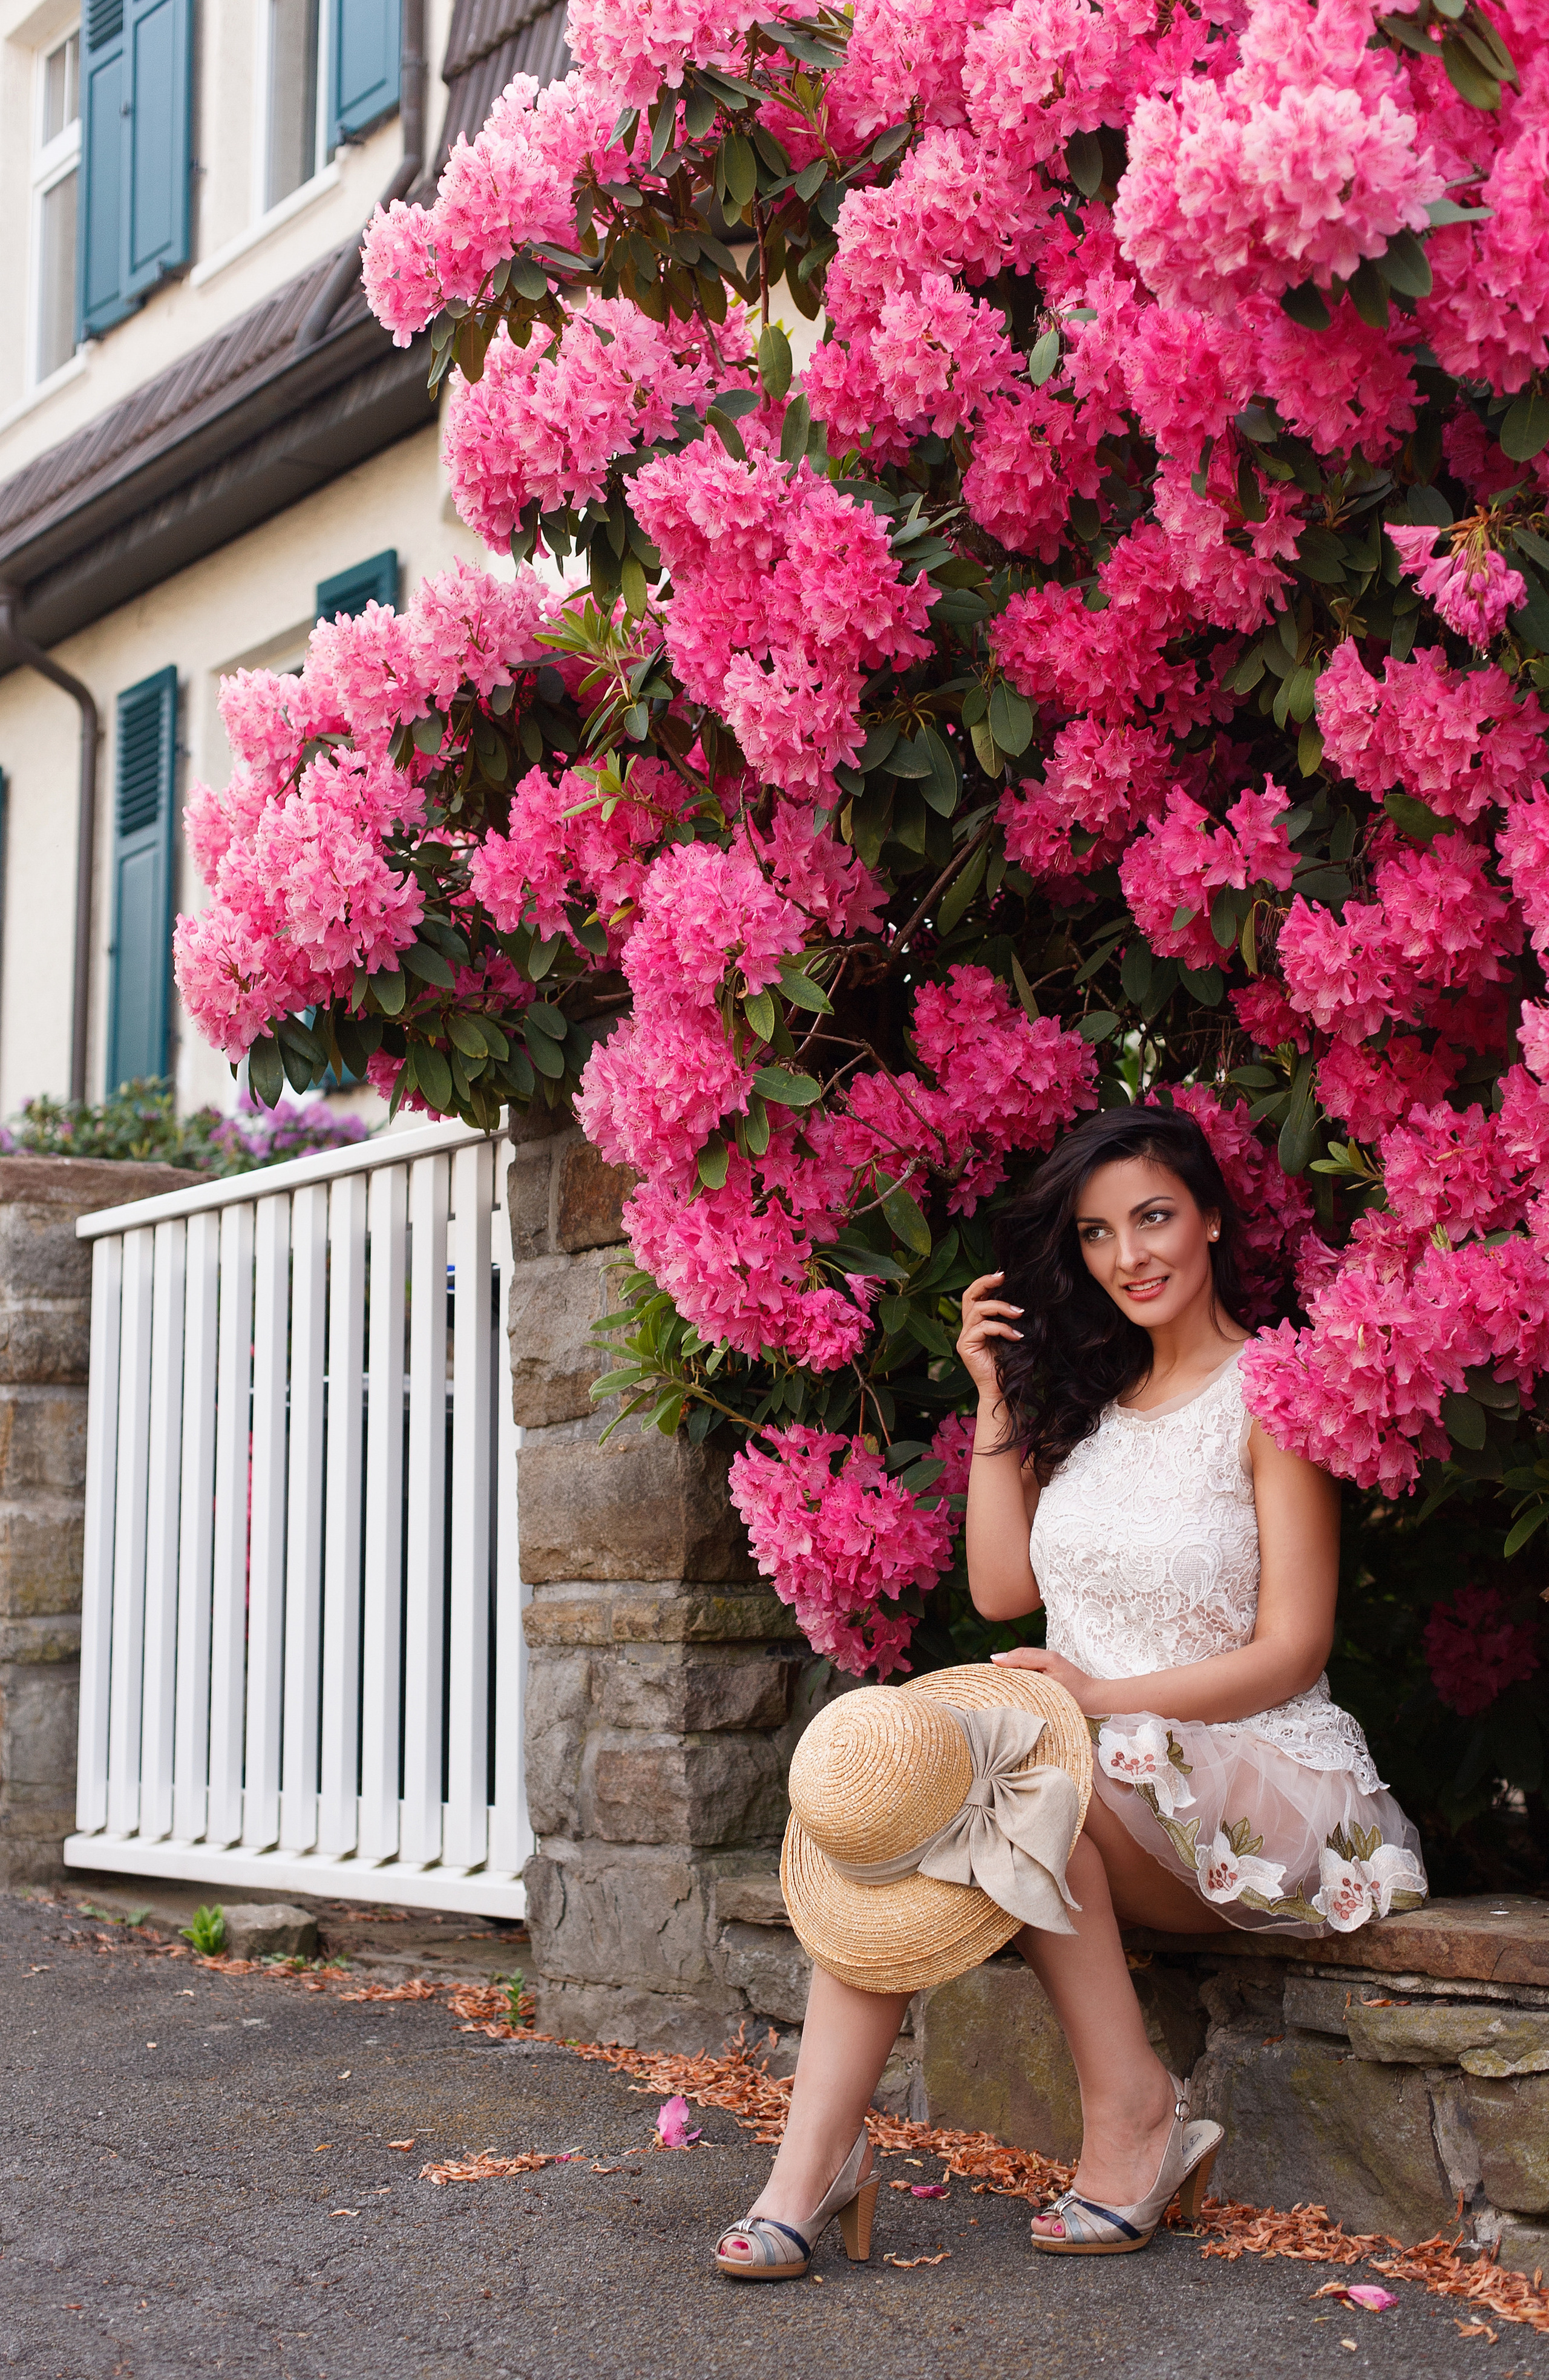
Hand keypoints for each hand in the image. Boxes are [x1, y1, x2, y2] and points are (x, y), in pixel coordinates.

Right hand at [956, 1270, 1022, 1399]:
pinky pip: (983, 1328)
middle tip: (1003, 1277)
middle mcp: (967, 1328)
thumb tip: (1022, 1299)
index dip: (986, 1282)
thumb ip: (1010, 1319)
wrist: (1003, 1391)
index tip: (1004, 1275)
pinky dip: (1001, 1328)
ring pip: (977, 1310)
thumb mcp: (1012, 1335)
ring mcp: (964, 1337)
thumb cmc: (1010, 1365)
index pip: (976, 1296)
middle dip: (985, 1283)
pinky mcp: (965, 1347)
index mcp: (977, 1323)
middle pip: (969, 1296)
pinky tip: (1016, 1336)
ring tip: (1019, 1313)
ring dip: (1000, 1307)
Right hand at [991, 1644, 1098, 1710]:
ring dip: (1011, 1668)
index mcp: (1047, 1657)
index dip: (1004, 1660)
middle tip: (988, 1672)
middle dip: (1005, 1662)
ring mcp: (1049, 1664)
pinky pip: (1030, 1669)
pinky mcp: (1050, 1672)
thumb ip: (1032, 1672)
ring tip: (996, 1677)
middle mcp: (1047, 1658)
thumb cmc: (1077, 1692)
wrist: (1097, 1697)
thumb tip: (1012, 1668)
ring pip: (1024, 1663)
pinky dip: (1020, 1674)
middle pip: (1019, 1657)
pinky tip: (1014, 1683)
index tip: (988, 1666)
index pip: (1019, 1656)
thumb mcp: (1053, 1683)